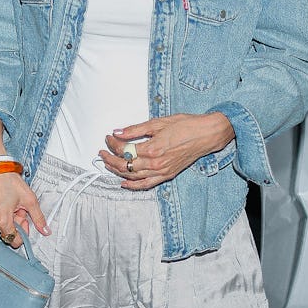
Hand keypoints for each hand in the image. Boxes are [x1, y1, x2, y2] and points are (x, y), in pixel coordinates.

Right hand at [0, 117, 49, 246]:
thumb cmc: (7, 179)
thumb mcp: (28, 198)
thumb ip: (38, 217)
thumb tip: (45, 230)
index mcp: (2, 220)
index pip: (13, 240)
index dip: (22, 232)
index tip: (24, 220)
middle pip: (6, 231)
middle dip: (14, 221)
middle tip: (17, 206)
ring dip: (4, 217)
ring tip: (7, 202)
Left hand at [98, 112, 233, 189]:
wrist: (206, 134)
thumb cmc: (184, 125)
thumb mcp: (157, 123)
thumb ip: (135, 130)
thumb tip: (117, 132)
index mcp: (152, 148)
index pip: (125, 150)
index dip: (113, 144)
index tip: (108, 137)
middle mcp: (156, 163)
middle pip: (126, 165)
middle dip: (110, 159)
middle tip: (102, 152)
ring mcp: (162, 171)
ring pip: (133, 176)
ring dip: (118, 171)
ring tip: (108, 164)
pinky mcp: (167, 175)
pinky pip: (147, 184)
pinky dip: (134, 185)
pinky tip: (124, 183)